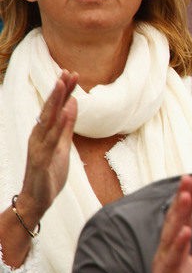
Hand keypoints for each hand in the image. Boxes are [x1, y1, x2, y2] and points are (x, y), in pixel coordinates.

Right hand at [17, 70, 78, 227]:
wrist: (37, 200)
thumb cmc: (50, 172)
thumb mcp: (63, 145)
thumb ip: (67, 126)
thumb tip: (72, 103)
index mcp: (44, 133)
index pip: (54, 108)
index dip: (62, 91)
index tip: (71, 73)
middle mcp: (38, 136)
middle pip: (50, 109)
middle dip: (58, 91)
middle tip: (67, 72)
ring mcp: (38, 147)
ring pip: (48, 120)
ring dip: (55, 102)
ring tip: (62, 85)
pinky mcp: (41, 160)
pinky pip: (50, 141)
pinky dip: (57, 126)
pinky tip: (63, 114)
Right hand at [148, 175, 191, 272]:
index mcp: (176, 249)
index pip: (181, 219)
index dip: (187, 199)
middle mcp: (167, 255)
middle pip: (174, 222)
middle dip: (182, 200)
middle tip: (189, 178)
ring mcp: (164, 270)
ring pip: (169, 238)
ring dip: (177, 217)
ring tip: (185, 197)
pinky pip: (171, 264)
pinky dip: (177, 248)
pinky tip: (183, 233)